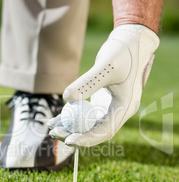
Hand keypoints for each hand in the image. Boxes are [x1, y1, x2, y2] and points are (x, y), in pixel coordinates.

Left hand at [49, 24, 158, 146]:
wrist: (130, 41)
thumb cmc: (122, 52)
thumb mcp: (106, 66)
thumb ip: (88, 83)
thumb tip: (66, 98)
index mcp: (125, 107)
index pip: (105, 130)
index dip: (87, 138)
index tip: (69, 140)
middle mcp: (118, 111)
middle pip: (95, 131)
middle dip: (75, 135)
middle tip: (54, 133)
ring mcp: (110, 107)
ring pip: (88, 124)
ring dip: (70, 127)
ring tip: (51, 127)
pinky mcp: (101, 101)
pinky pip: (85, 114)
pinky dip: (71, 116)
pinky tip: (55, 119)